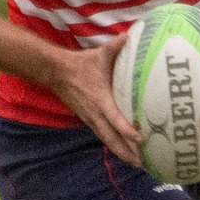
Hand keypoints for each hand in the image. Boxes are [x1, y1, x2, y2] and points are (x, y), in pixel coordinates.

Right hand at [50, 40, 142, 165]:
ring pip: (107, 140)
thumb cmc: (80, 64)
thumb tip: (131, 36)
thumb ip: (116, 46)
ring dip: (121, 153)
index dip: (127, 130)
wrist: (56, 72)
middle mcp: (95, 113)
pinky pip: (103, 136)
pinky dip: (114, 145)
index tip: (141, 138)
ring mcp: (91, 118)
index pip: (115, 118)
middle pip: (112, 138)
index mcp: (100, 99)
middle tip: (143, 163)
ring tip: (137, 163)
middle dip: (127, 151)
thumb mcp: (99, 54)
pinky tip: (124, 151)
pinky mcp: (88, 119)